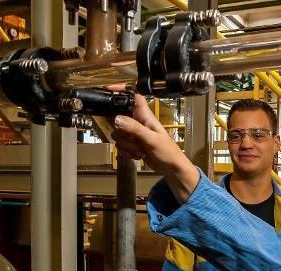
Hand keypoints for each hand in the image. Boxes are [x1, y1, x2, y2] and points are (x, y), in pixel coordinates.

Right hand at [108, 85, 198, 202]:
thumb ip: (135, 129)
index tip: (108, 90)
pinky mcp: (132, 145)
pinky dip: (127, 152)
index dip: (122, 90)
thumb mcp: (152, 139)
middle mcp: (138, 123)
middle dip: (122, 131)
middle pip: (118, 118)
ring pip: (118, 134)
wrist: (172, 170)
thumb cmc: (168, 152)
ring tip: (141, 150)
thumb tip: (116, 119)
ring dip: (127, 145)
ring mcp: (135, 135)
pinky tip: (138, 156)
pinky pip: (120, 146)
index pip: (133, 96)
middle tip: (134, 139)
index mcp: (145, 116)